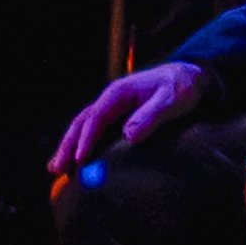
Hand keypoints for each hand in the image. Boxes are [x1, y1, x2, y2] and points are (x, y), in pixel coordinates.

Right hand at [53, 57, 212, 182]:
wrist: (189, 75)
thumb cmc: (182, 87)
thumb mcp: (171, 100)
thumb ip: (150, 116)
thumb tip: (129, 136)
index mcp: (118, 93)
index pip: (95, 118)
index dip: (86, 140)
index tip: (79, 160)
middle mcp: (110, 99)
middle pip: (81, 123)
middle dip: (67, 145)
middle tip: (56, 169)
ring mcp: (112, 107)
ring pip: (83, 127)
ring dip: (69, 146)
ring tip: (56, 168)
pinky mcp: (117, 116)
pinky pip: (93, 131)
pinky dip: (81, 144)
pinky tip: (76, 159)